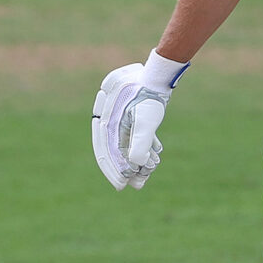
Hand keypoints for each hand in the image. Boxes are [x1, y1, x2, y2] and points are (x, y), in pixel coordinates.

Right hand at [92, 52, 188, 190]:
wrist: (157, 76)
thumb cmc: (149, 98)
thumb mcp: (146, 124)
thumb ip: (140, 145)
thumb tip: (136, 166)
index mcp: (106, 123)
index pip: (105, 152)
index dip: (114, 171)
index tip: (122, 186)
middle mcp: (108, 121)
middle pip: (115, 151)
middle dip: (127, 169)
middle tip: (138, 184)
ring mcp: (119, 117)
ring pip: (126, 144)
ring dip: (138, 159)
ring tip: (152, 169)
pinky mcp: (132, 114)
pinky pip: (134, 134)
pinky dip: (144, 145)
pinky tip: (157, 153)